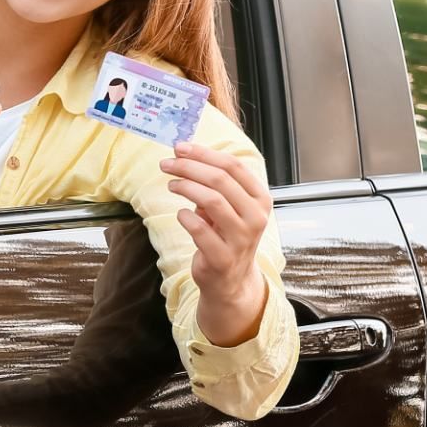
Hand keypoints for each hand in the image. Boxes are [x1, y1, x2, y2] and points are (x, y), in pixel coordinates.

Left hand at [159, 141, 272, 346]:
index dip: (204, 153)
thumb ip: (212, 182)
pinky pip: (199, 229)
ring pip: (212, 200)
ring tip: (171, 185)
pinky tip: (180, 214)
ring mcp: (241, 238)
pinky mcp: (222, 257)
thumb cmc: (225, 235)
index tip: (180, 147)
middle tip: (167, 164)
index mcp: (260, 198)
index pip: (233, 166)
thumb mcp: (227, 206)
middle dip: (189, 167)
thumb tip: (183, 154)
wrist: (230, 279)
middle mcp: (256, 217)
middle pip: (220, 180)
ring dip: (186, 187)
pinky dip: (185, 217)